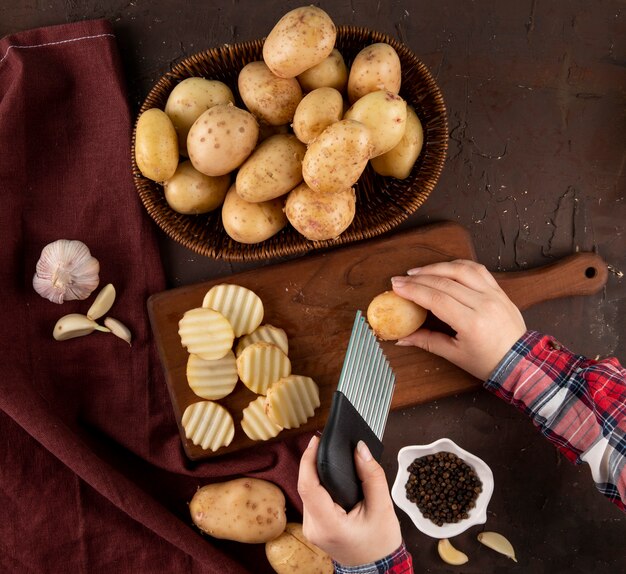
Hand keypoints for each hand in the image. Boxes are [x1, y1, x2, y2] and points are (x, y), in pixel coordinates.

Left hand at [297, 435, 401, 566]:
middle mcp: (313, 527)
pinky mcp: (313, 526)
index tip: (316, 441)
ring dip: (318, 474)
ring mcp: (310, 528)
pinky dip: (321, 485)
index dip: (308, 459)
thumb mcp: (383, 507)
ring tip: (333, 459)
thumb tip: (360, 448)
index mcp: (328, 525)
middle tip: (327, 444)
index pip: (308, 486)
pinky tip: (332, 477)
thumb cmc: (380, 542)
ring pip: (308, 491)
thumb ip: (371, 475)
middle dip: (315, 463)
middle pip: (306, 486)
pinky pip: (312, 499)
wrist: (377, 567)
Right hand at [391, 259, 526, 380]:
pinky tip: (443, 268)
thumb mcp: (454, 355)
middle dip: (418, 279)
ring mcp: (493, 294)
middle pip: (444, 282)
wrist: (521, 362)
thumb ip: (427, 341)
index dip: (413, 290)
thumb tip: (402, 338)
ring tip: (418, 272)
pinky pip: (477, 269)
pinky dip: (457, 265)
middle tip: (400, 279)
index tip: (396, 286)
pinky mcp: (499, 290)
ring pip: (461, 270)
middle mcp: (483, 304)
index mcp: (471, 323)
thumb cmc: (488, 362)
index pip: (436, 298)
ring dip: (436, 267)